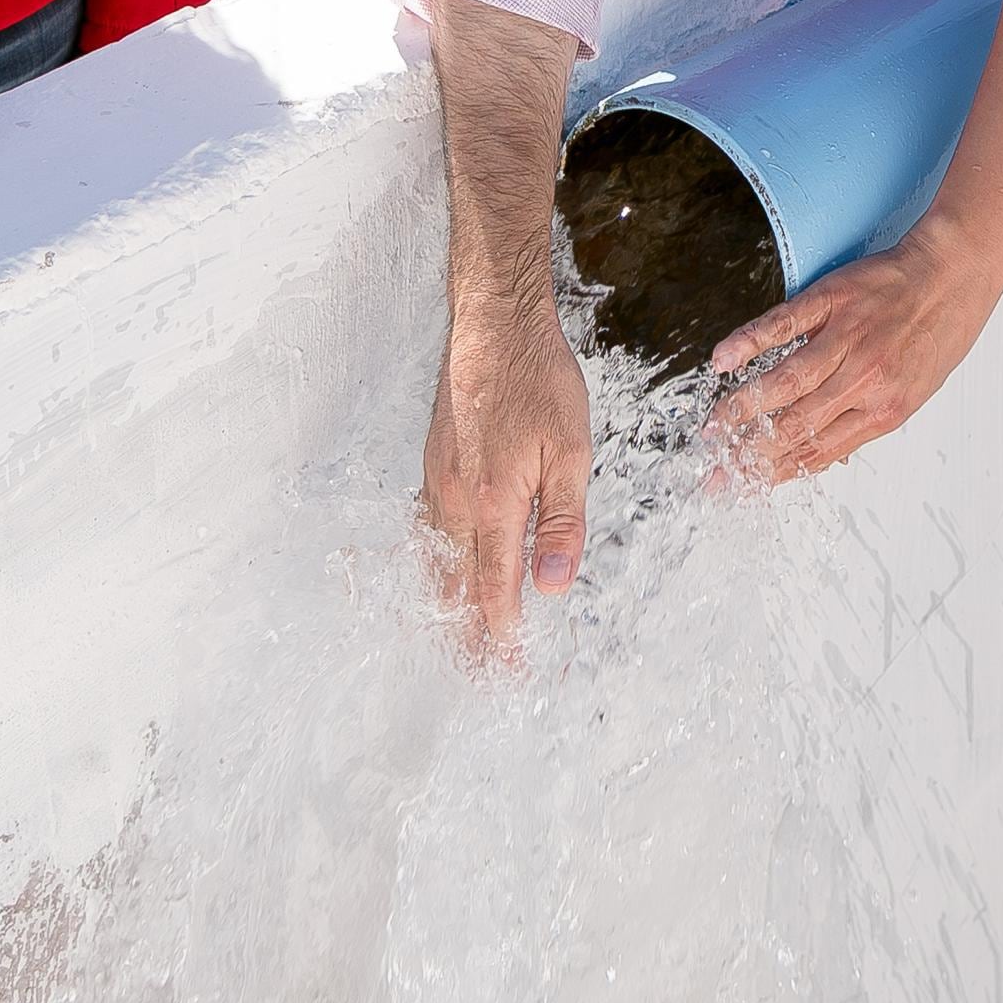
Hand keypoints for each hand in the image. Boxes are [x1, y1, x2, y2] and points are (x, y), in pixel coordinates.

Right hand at [421, 275, 590, 660]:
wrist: (493, 324)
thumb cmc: (538, 379)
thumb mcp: (573, 450)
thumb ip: (563, 522)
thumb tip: (554, 585)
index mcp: (494, 503)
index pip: (494, 588)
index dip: (501, 635)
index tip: (507, 672)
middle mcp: (456, 500)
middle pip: (455, 586)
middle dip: (466, 636)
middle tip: (476, 678)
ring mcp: (438, 482)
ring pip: (436, 562)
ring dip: (446, 607)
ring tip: (455, 644)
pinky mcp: (434, 465)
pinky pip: (429, 532)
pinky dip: (434, 566)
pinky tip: (441, 575)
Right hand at [709, 211, 1002, 482]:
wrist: (956, 270)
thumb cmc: (938, 330)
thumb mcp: (915, 391)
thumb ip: (868, 419)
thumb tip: (826, 452)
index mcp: (884, 411)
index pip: (817, 453)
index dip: (775, 474)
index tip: (743, 488)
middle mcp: (863, 382)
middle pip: (794, 428)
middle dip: (749, 457)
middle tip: (713, 475)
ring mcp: (846, 340)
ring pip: (785, 384)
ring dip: (742, 410)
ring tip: (711, 429)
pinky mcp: (832, 300)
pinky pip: (783, 324)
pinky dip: (750, 342)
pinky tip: (723, 360)